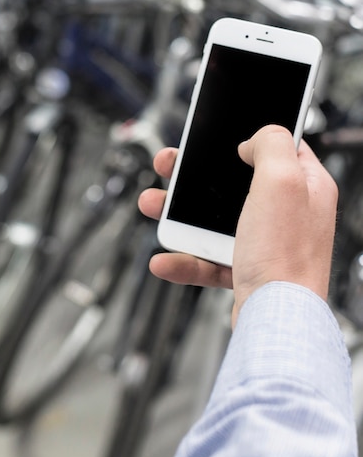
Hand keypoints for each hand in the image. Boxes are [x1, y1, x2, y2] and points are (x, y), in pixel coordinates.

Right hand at [138, 124, 337, 326]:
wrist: (274, 319)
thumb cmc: (284, 256)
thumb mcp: (281, 182)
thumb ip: (271, 145)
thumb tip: (255, 141)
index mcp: (303, 186)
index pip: (277, 148)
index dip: (246, 139)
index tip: (217, 137)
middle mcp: (286, 212)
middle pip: (233, 182)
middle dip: (194, 176)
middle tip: (169, 166)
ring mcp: (264, 241)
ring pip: (213, 218)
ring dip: (178, 214)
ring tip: (152, 206)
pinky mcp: (245, 267)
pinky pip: (207, 256)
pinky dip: (183, 258)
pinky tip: (165, 259)